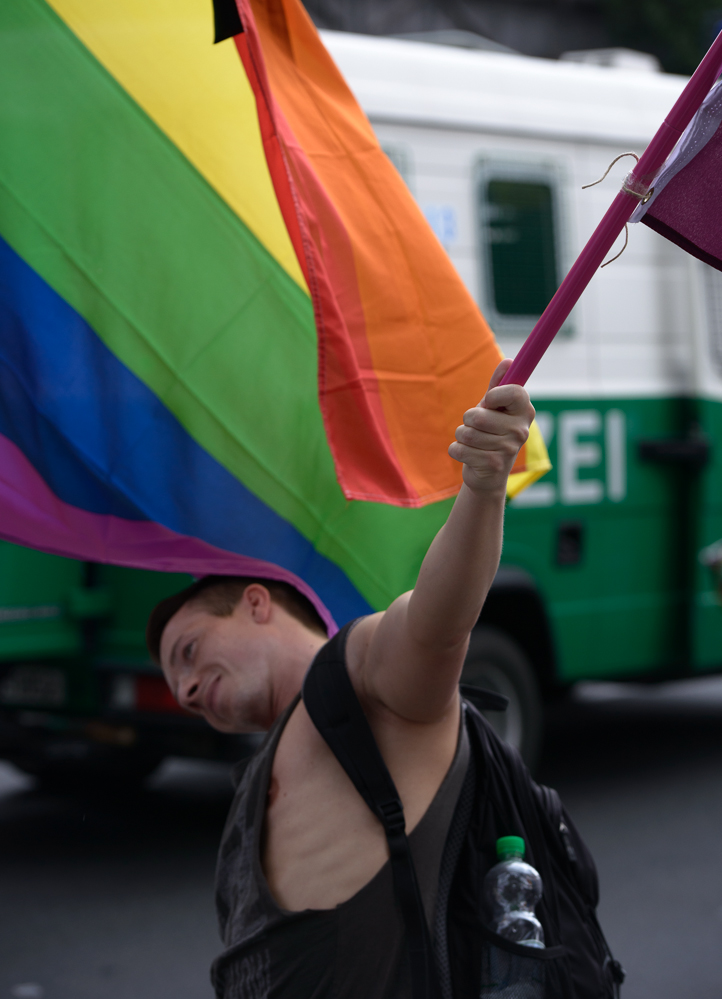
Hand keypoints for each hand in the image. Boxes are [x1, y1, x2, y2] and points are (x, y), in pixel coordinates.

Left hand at [448, 359, 534, 494]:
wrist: (489, 474)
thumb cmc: (491, 433)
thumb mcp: (494, 408)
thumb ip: (498, 385)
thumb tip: (508, 361)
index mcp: (524, 411)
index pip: (513, 392)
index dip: (493, 395)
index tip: (489, 402)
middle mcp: (521, 430)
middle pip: (477, 415)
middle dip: (468, 420)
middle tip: (477, 427)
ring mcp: (508, 449)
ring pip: (465, 433)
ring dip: (461, 436)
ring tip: (472, 442)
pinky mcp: (492, 466)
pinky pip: (458, 449)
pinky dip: (456, 450)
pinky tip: (468, 455)